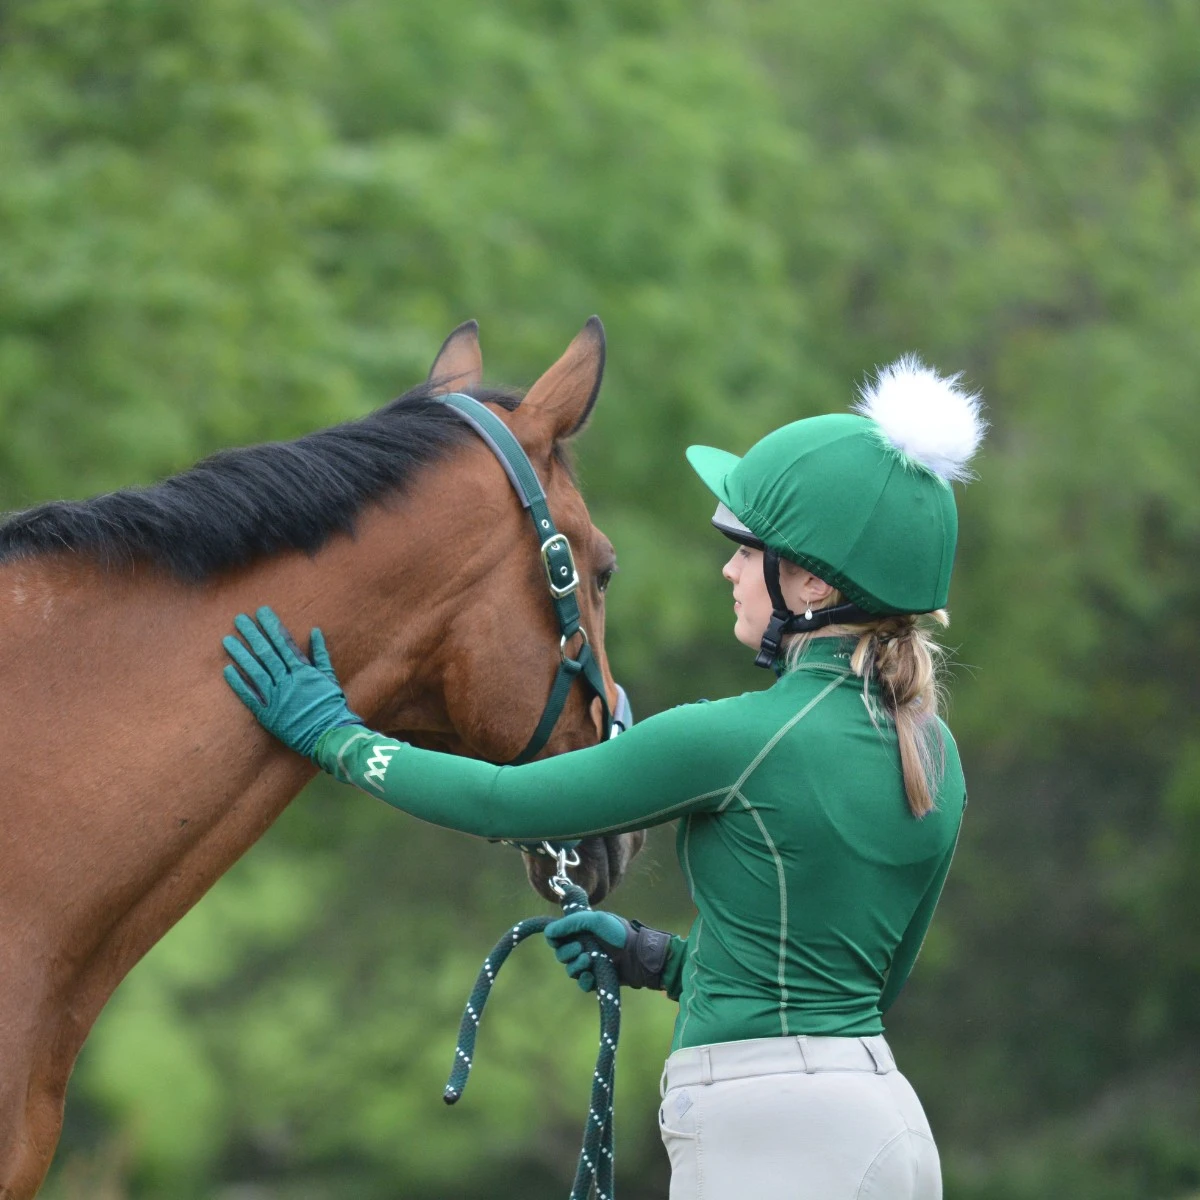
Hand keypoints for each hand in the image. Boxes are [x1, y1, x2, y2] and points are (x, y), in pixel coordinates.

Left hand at [223, 606, 361, 760]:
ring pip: (255, 671)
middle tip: (239, 619)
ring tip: (227, 640)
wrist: (330, 736)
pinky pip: (250, 697)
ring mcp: (276, 698)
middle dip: (252, 634)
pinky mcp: (268, 715)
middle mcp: (288, 681)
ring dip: (240, 654)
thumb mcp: (330, 678)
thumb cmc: (333, 707)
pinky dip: (239, 683)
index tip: (261, 612)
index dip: (271, 627)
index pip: (284, 643)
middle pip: (266, 653)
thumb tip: (315, 631)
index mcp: (303, 671)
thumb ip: (321, 655)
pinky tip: (228, 670)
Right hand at [544, 910, 629, 992]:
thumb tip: (549, 932)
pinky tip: (590, 976)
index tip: (559, 938)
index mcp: (580, 931)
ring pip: (570, 969)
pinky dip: (583, 980)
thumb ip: (571, 923)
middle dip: (567, 952)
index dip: (555, 938)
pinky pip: (581, 983)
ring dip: (576, 966)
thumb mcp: (596, 921)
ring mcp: (589, 963)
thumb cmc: (620, 933)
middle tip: (581, 949)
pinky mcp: (596, 979)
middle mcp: (582, 946)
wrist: (639, 954)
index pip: (556, 936)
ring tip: (589, 961)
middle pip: (560, 954)